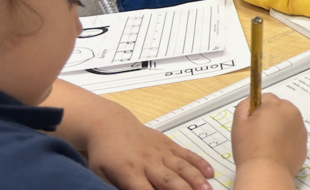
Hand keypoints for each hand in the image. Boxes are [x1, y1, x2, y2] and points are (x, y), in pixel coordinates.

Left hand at [84, 106, 214, 189]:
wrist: (110, 125)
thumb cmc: (105, 154)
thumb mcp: (99, 175)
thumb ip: (114, 188)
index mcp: (129, 171)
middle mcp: (148, 162)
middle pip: (169, 180)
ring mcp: (161, 152)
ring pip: (182, 167)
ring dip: (196, 179)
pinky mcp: (169, 145)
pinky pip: (187, 154)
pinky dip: (199, 163)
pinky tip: (210, 172)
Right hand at [231, 95, 306, 184]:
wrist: (266, 171)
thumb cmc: (251, 148)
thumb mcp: (239, 122)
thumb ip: (245, 105)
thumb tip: (252, 101)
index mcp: (276, 105)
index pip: (265, 98)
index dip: (256, 110)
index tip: (251, 121)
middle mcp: (292, 113)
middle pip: (279, 109)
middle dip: (269, 118)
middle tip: (257, 134)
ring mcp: (300, 129)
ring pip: (287, 123)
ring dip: (279, 129)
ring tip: (266, 144)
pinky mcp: (303, 143)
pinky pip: (293, 137)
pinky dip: (285, 141)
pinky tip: (275, 150)